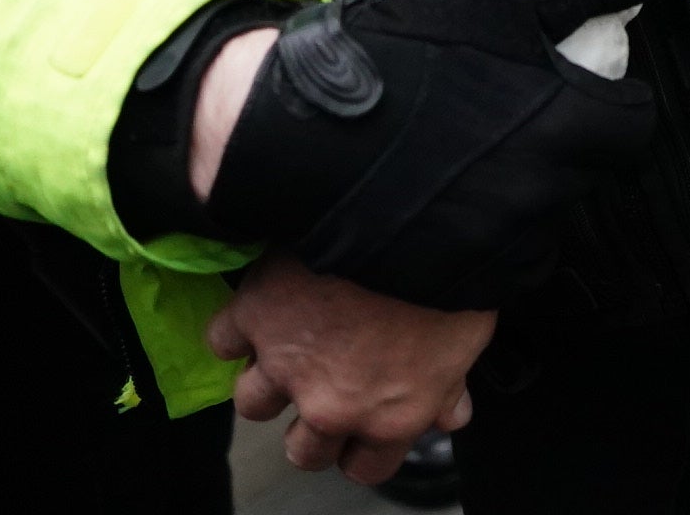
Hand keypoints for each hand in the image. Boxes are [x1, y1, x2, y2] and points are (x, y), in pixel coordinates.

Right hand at [200, 0, 670, 310]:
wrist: (292, 128)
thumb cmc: (393, 53)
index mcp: (565, 124)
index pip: (633, 125)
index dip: (609, 103)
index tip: (581, 94)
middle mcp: (540, 193)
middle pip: (586, 174)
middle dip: (563, 148)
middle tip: (513, 121)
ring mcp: (496, 245)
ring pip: (545, 227)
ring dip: (527, 200)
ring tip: (479, 164)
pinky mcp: (452, 284)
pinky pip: (500, 274)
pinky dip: (489, 246)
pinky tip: (456, 208)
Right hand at [211, 251, 490, 489]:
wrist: (413, 221)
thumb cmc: (454, 282)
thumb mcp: (467, 342)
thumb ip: (449, 387)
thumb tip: (449, 417)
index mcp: (389, 418)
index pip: (363, 469)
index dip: (361, 446)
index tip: (363, 423)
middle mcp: (331, 406)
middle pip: (303, 451)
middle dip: (313, 425)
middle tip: (324, 387)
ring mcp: (286, 365)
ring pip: (253, 404)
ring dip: (269, 381)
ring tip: (287, 350)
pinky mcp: (253, 317)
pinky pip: (222, 340)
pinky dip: (235, 328)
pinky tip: (258, 312)